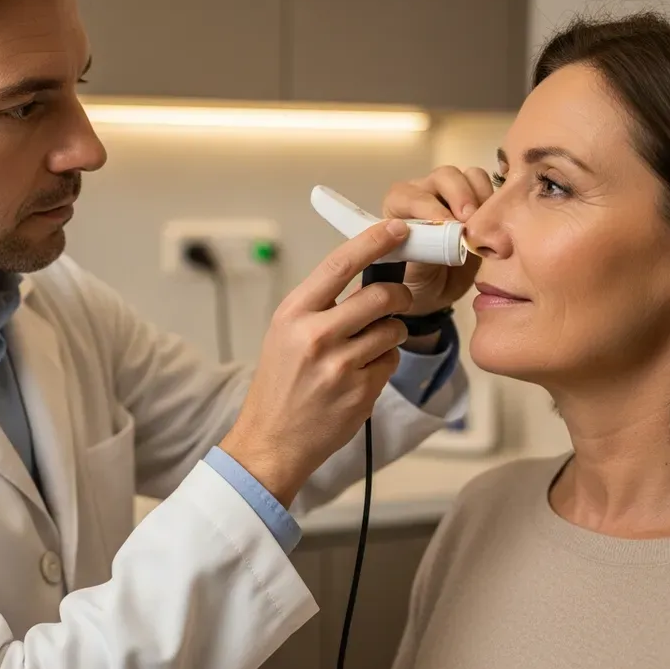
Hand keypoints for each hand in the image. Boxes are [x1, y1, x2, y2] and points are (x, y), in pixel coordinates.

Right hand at [219, 219, 414, 506]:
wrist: (271, 441)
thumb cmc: (280, 385)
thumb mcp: (285, 333)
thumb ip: (320, 304)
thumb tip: (365, 271)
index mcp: (293, 313)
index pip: (340, 264)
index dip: (374, 241)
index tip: (397, 228)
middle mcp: (315, 336)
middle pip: (381, 296)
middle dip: (399, 296)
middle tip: (397, 301)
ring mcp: (339, 365)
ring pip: (393, 330)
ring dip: (390, 334)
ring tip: (366, 349)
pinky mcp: (360, 392)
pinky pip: (391, 362)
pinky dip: (383, 365)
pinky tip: (359, 377)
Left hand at [382, 165, 492, 314]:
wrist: (438, 292)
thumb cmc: (417, 281)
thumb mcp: (413, 274)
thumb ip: (421, 252)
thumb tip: (438, 237)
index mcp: (399, 207)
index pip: (409, 195)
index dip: (428, 207)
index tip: (446, 226)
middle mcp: (425, 193)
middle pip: (444, 176)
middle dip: (459, 195)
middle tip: (469, 223)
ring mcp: (452, 194)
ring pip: (469, 176)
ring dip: (479, 196)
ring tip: (483, 223)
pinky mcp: (477, 201)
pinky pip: (488, 188)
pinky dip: (494, 201)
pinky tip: (494, 223)